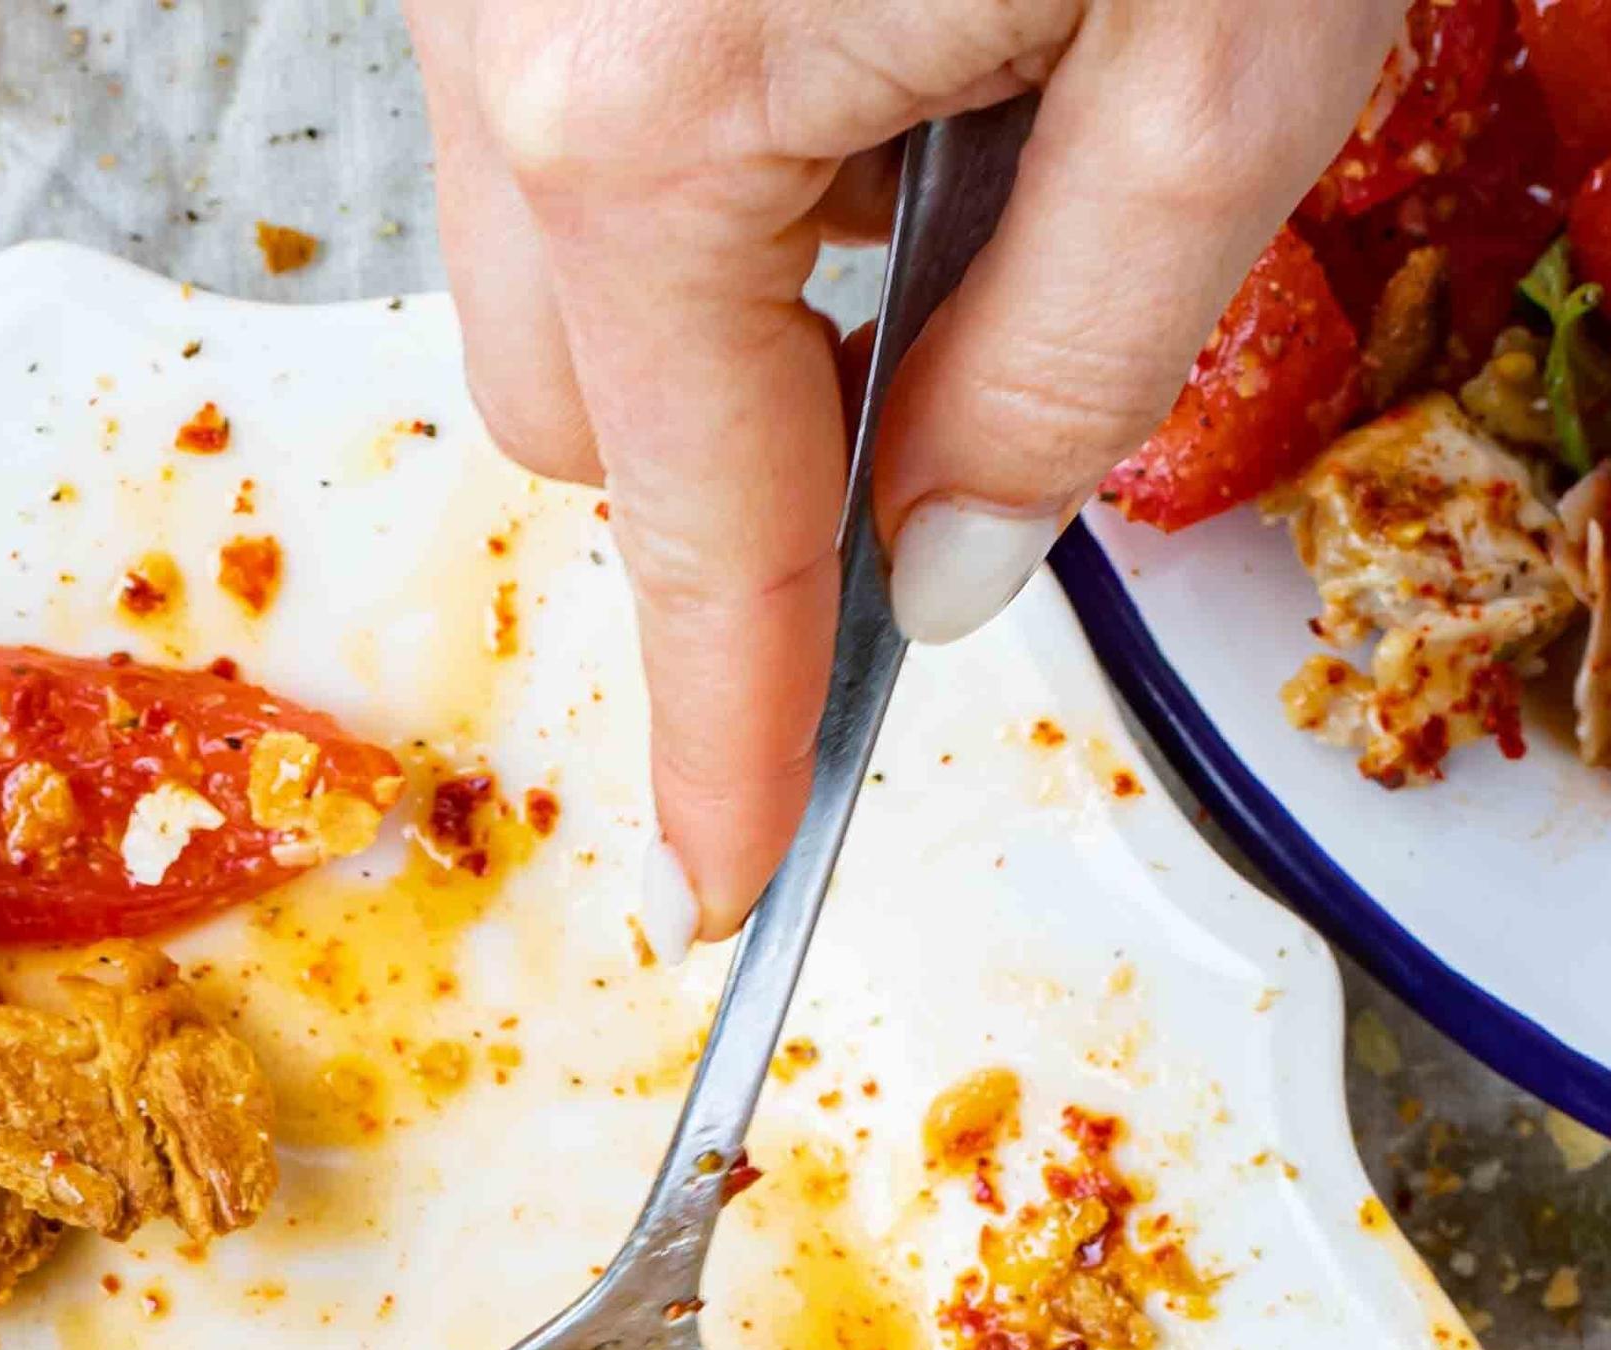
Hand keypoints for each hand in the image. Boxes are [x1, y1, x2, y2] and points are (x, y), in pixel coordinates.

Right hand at [405, 0, 1395, 933]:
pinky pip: (566, 97)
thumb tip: (951, 552)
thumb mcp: (1225, 43)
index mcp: (648, 116)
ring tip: (947, 81)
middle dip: (743, 450)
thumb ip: (1083, 346)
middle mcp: (509, 30)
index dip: (730, 732)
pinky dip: (703, 122)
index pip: (697, 532)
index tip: (721, 877)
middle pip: (580, 413)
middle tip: (966, 347)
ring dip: (726, 266)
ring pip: (558, 255)